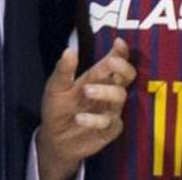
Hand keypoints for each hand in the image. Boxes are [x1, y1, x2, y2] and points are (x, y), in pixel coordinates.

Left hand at [36, 39, 134, 179]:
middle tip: (110, 63)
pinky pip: (109, 122)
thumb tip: (70, 50)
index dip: (120, 52)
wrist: (54, 139)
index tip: (118, 42)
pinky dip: (95, 119)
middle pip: (127, 76)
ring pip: (120, 96)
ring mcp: (111, 110)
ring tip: (86, 90)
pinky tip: (79, 118)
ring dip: (105, 91)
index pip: (114, 62)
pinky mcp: (110, 130)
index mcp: (97, 78)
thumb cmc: (58, 109)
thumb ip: (64, 70)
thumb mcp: (55, 88)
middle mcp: (108, 92)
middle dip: (122, 68)